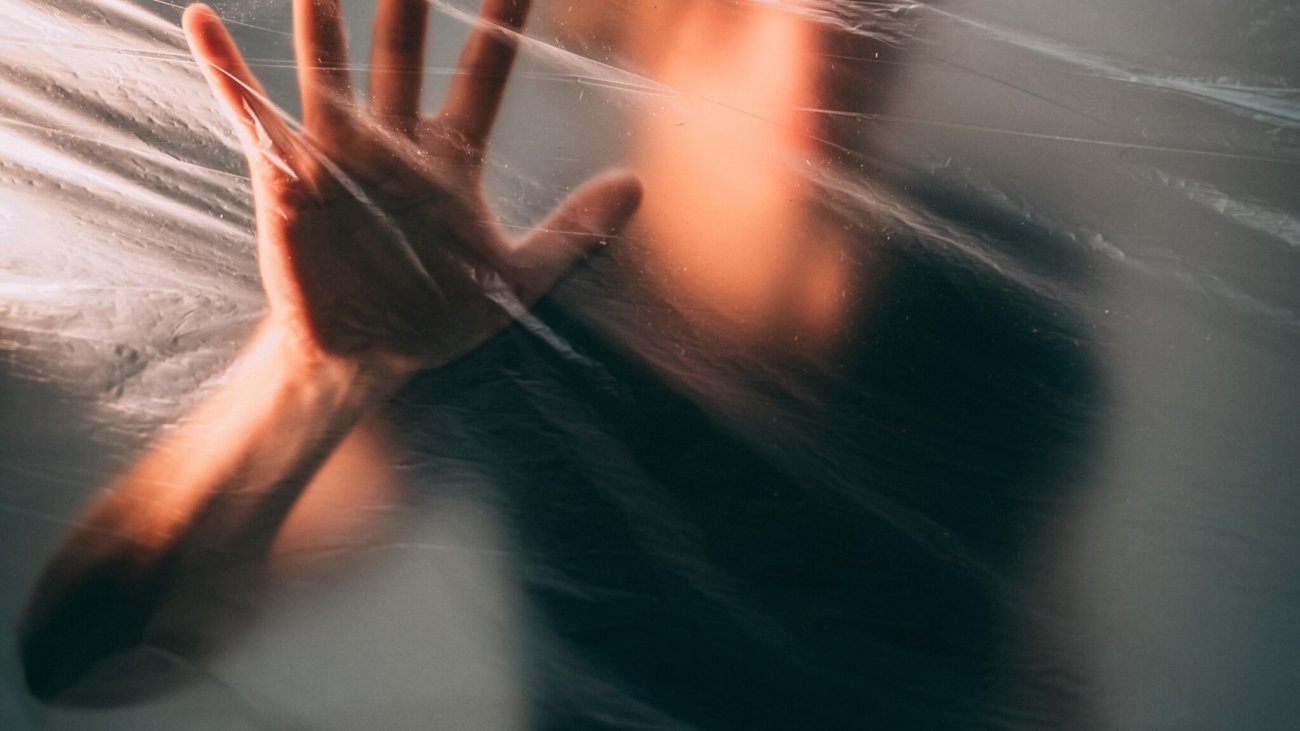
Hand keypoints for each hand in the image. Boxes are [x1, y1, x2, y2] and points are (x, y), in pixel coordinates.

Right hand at [183, 0, 640, 372]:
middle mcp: (393, 143)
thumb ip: (575, 231)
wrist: (367, 358)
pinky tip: (201, 21)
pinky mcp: (286, 178)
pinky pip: (252, 115)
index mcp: (449, 159)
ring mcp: (337, 154)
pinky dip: (227, 72)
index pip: (483, 73)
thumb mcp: (519, 278)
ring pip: (330, 68)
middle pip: (405, 51)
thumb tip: (639, 186)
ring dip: (324, 19)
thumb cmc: (438, 317)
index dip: (502, 20)